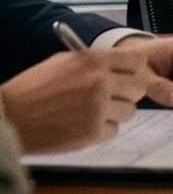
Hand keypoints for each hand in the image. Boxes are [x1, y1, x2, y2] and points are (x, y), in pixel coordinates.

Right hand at [0, 43, 166, 151]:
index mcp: (94, 61)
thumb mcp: (63, 62)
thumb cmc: (31, 89)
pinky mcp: (92, 133)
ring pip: (130, 111)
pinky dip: (101, 130)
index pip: (137, 62)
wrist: (8, 117)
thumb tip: (121, 66)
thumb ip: (94, 62)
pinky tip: (81, 126)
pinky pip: (113, 130)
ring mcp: (98, 108)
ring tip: (90, 113)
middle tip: (110, 97)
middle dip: (126, 93)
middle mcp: (100, 82)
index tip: (125, 76)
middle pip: (139, 88)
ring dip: (115, 113)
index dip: (132, 71)